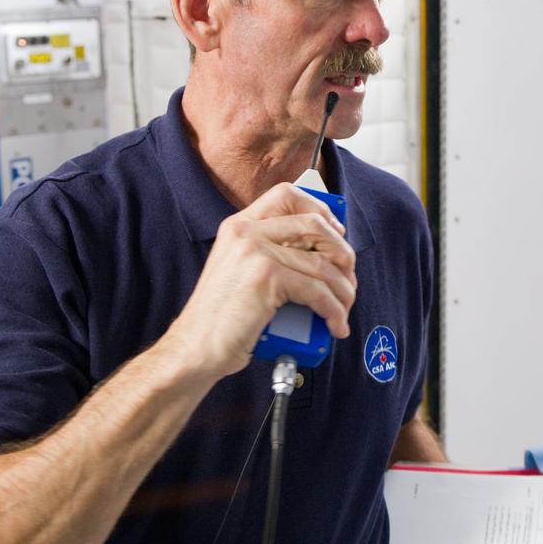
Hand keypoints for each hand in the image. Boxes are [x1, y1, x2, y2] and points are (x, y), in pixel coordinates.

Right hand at [168, 183, 355, 378]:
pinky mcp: (266, 277)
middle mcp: (246, 231)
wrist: (195, 348)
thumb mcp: (241, 271)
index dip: (320, 209)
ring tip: (343, 309)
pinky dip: (334, 311)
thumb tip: (325, 253)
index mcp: (239, 225)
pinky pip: (318, 290)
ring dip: (343, 291)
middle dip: (342, 254)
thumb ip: (272, 253)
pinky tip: (335, 324)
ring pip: (323, 263)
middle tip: (347, 279)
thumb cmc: (222, 319)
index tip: (337, 232)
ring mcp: (255, 251)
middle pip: (315, 225)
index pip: (287, 195)